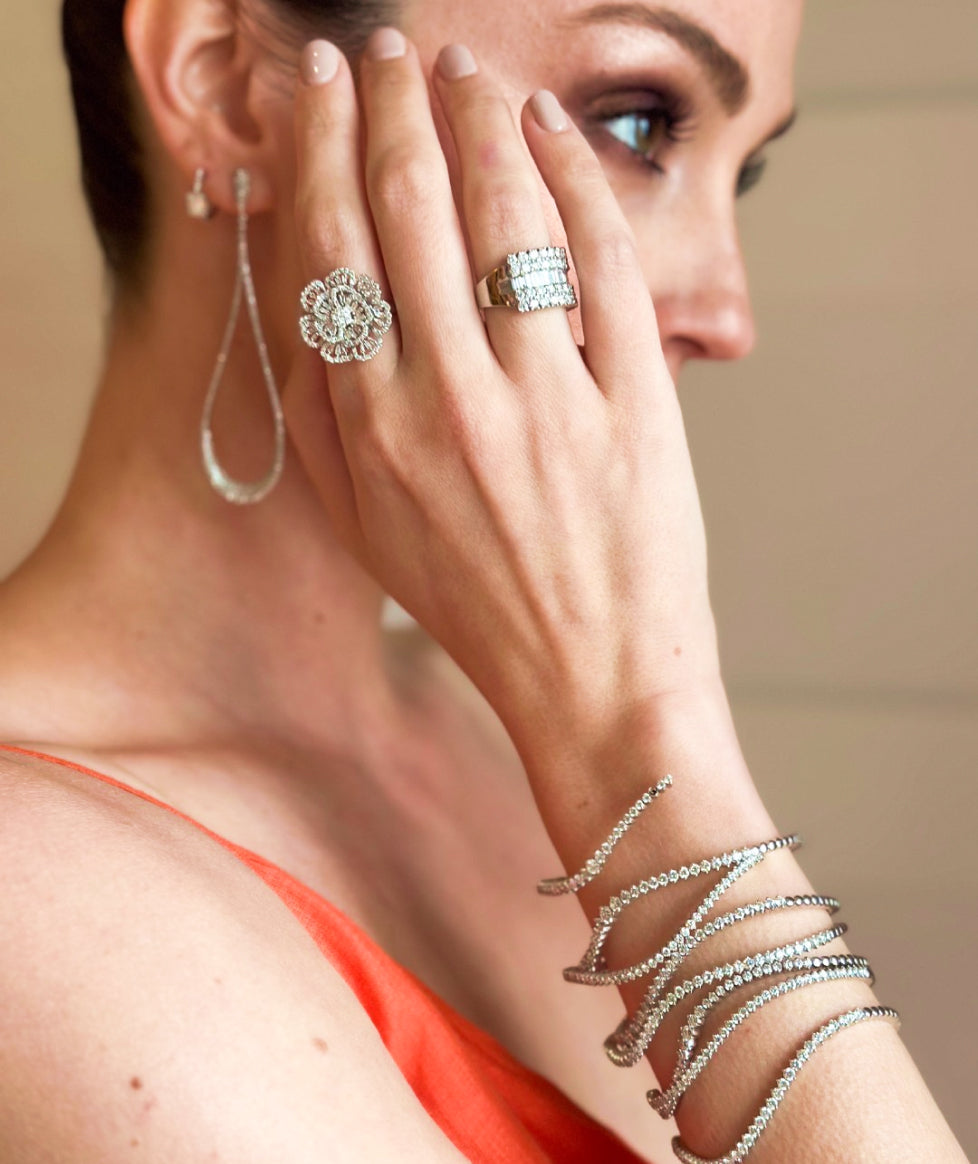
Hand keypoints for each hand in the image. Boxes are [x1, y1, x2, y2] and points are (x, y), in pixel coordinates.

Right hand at [284, 31, 720, 770]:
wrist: (590, 682)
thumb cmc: (473, 602)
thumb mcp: (364, 523)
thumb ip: (322, 407)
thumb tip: (302, 283)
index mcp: (368, 428)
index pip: (330, 246)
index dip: (319, 146)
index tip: (319, 86)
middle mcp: (445, 401)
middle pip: (408, 205)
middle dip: (390, 102)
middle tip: (387, 50)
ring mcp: (545, 400)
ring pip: (503, 212)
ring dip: (478, 116)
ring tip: (467, 69)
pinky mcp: (632, 404)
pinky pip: (600, 261)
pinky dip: (574, 178)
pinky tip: (549, 131)